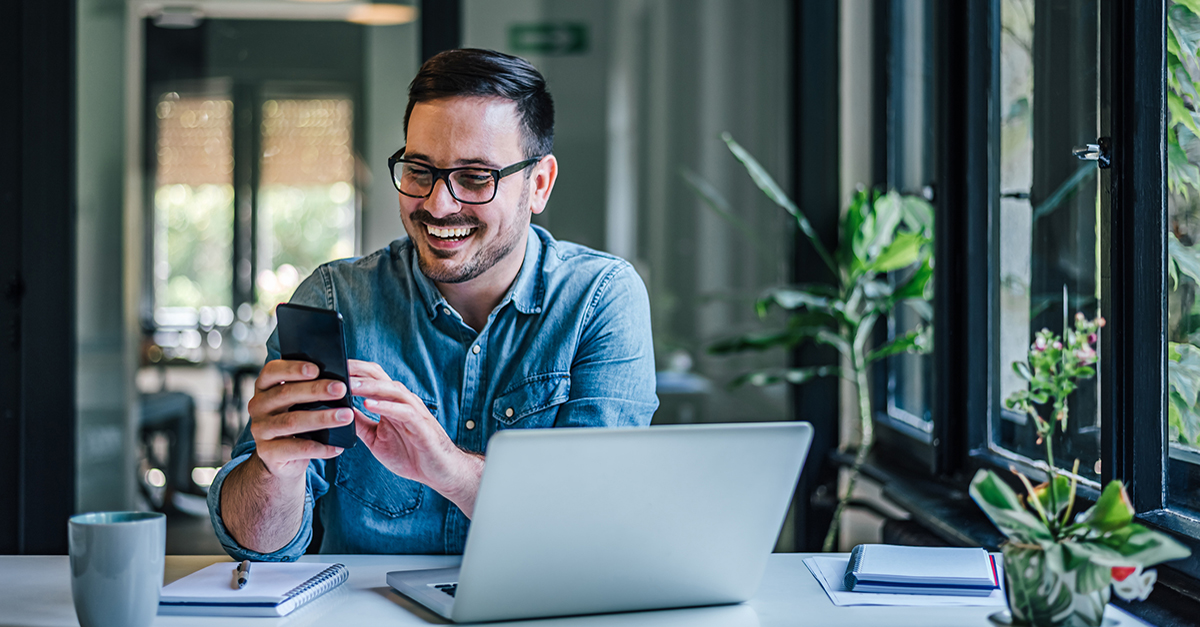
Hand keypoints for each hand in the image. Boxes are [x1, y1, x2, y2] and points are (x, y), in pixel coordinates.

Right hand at [245, 359, 350, 480]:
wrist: (281, 457)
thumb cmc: (296, 418)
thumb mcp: (299, 401)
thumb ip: (312, 388)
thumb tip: (343, 380)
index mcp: (264, 387)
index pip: (272, 371)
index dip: (293, 368)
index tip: (316, 369)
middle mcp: (258, 405)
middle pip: (285, 394)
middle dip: (315, 390)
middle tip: (341, 389)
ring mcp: (260, 429)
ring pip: (292, 421)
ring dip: (322, 418)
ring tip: (346, 416)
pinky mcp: (267, 452)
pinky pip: (296, 449)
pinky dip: (320, 447)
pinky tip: (338, 447)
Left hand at [349, 359, 483, 515]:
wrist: (439, 471)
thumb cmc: (409, 454)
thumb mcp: (375, 438)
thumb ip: (360, 423)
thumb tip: (338, 411)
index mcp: (391, 402)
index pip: (370, 378)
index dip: (352, 371)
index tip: (330, 366)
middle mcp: (402, 401)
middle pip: (379, 377)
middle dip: (357, 371)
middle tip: (336, 367)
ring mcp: (413, 411)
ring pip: (391, 390)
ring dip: (369, 386)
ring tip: (350, 384)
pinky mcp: (421, 425)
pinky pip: (403, 411)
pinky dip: (386, 406)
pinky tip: (369, 404)